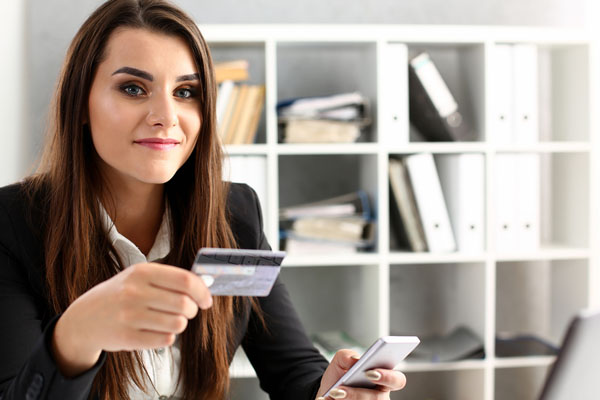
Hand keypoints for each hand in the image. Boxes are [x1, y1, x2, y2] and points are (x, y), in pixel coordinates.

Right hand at [51, 262, 211, 376]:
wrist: (84, 318)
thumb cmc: (121, 295)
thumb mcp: (139, 277)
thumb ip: (170, 279)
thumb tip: (205, 286)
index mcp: (142, 272)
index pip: (185, 280)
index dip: (202, 291)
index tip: (206, 300)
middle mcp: (135, 292)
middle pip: (184, 304)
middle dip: (192, 310)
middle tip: (187, 311)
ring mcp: (129, 316)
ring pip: (178, 323)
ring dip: (180, 324)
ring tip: (169, 320)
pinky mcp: (127, 338)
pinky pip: (165, 339)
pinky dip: (167, 337)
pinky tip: (156, 331)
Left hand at [315, 349, 406, 399]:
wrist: (326, 392)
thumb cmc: (339, 377)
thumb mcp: (340, 361)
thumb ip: (347, 355)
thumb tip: (355, 360)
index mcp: (382, 379)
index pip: (397, 380)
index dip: (388, 377)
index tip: (371, 372)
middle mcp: (379, 396)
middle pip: (378, 399)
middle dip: (360, 394)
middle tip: (342, 389)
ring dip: (349, 399)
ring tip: (334, 392)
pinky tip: (328, 398)